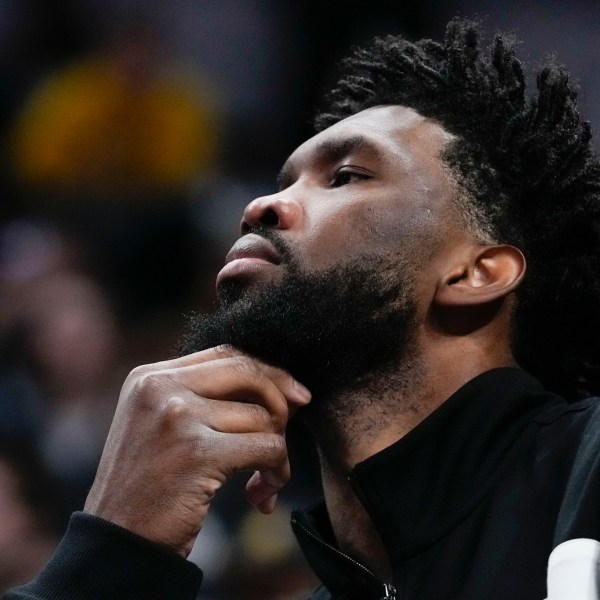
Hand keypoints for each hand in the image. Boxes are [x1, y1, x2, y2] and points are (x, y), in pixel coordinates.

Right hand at [84, 345, 310, 555]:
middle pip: (247, 372)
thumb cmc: (149, 487)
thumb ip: (206, 399)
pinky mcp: (196, 453)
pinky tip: (262, 496)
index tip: (293, 395)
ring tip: (266, 479)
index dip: (267, 372)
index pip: (226, 355)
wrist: (116, 545)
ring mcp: (176, 417)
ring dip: (277, 451)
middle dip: (280, 401)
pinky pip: (266, 448)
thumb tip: (283, 388)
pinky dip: (277, 471)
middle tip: (286, 431)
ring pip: (262, 416)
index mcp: (150, 376)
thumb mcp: (161, 425)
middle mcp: (159, 387)